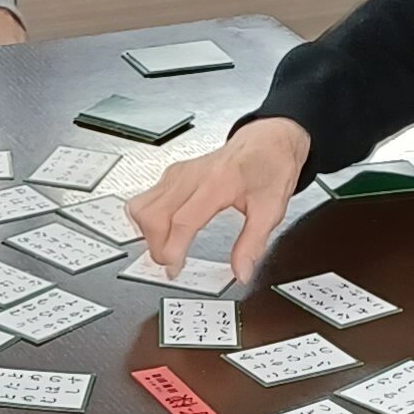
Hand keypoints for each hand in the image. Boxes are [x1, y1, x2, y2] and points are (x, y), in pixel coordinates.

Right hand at [131, 116, 310, 285]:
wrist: (267, 141)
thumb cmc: (270, 168)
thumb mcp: (271, 210)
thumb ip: (253, 244)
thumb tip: (242, 272)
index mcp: (218, 182)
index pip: (182, 220)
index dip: (173, 249)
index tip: (174, 268)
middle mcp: (192, 175)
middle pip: (154, 215)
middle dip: (156, 246)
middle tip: (171, 263)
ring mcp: (178, 173)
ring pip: (142, 206)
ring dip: (147, 234)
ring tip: (166, 248)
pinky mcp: (172, 174)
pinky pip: (145, 199)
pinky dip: (148, 221)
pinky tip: (163, 231)